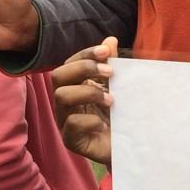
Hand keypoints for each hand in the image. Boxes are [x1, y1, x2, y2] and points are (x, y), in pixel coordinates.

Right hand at [53, 37, 117, 165]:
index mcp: (75, 87)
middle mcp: (66, 103)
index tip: (106, 51)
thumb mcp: (119, 89)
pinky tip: (104, 123)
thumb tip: (110, 40)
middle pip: (58, 76)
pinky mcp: (71, 141)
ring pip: (61, 96)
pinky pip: (71, 124)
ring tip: (111, 100)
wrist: (132, 149)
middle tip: (110, 73)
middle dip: (84, 69)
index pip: (69, 64)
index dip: (85, 54)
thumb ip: (111, 66)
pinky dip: (89, 120)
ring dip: (88, 93)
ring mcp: (65, 121)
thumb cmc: (121, 118)